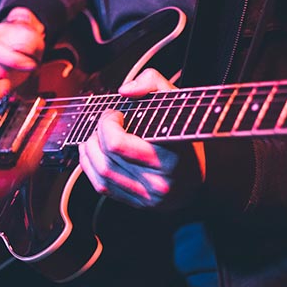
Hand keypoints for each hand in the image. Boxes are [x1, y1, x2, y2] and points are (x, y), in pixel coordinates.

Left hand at [78, 68, 204, 209]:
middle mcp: (158, 181)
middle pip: (107, 157)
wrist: (196, 177)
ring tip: (97, 135)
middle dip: (97, 133)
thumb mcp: (178, 102)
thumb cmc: (186, 136)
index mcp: (171, 156)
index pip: (118, 144)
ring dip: (90, 149)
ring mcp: (146, 196)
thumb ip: (153, 83)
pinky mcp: (136, 203)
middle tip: (106, 122)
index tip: (116, 114)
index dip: (108, 124)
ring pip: (100, 172)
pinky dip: (90, 166)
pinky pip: (100, 186)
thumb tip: (124, 90)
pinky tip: (94, 152)